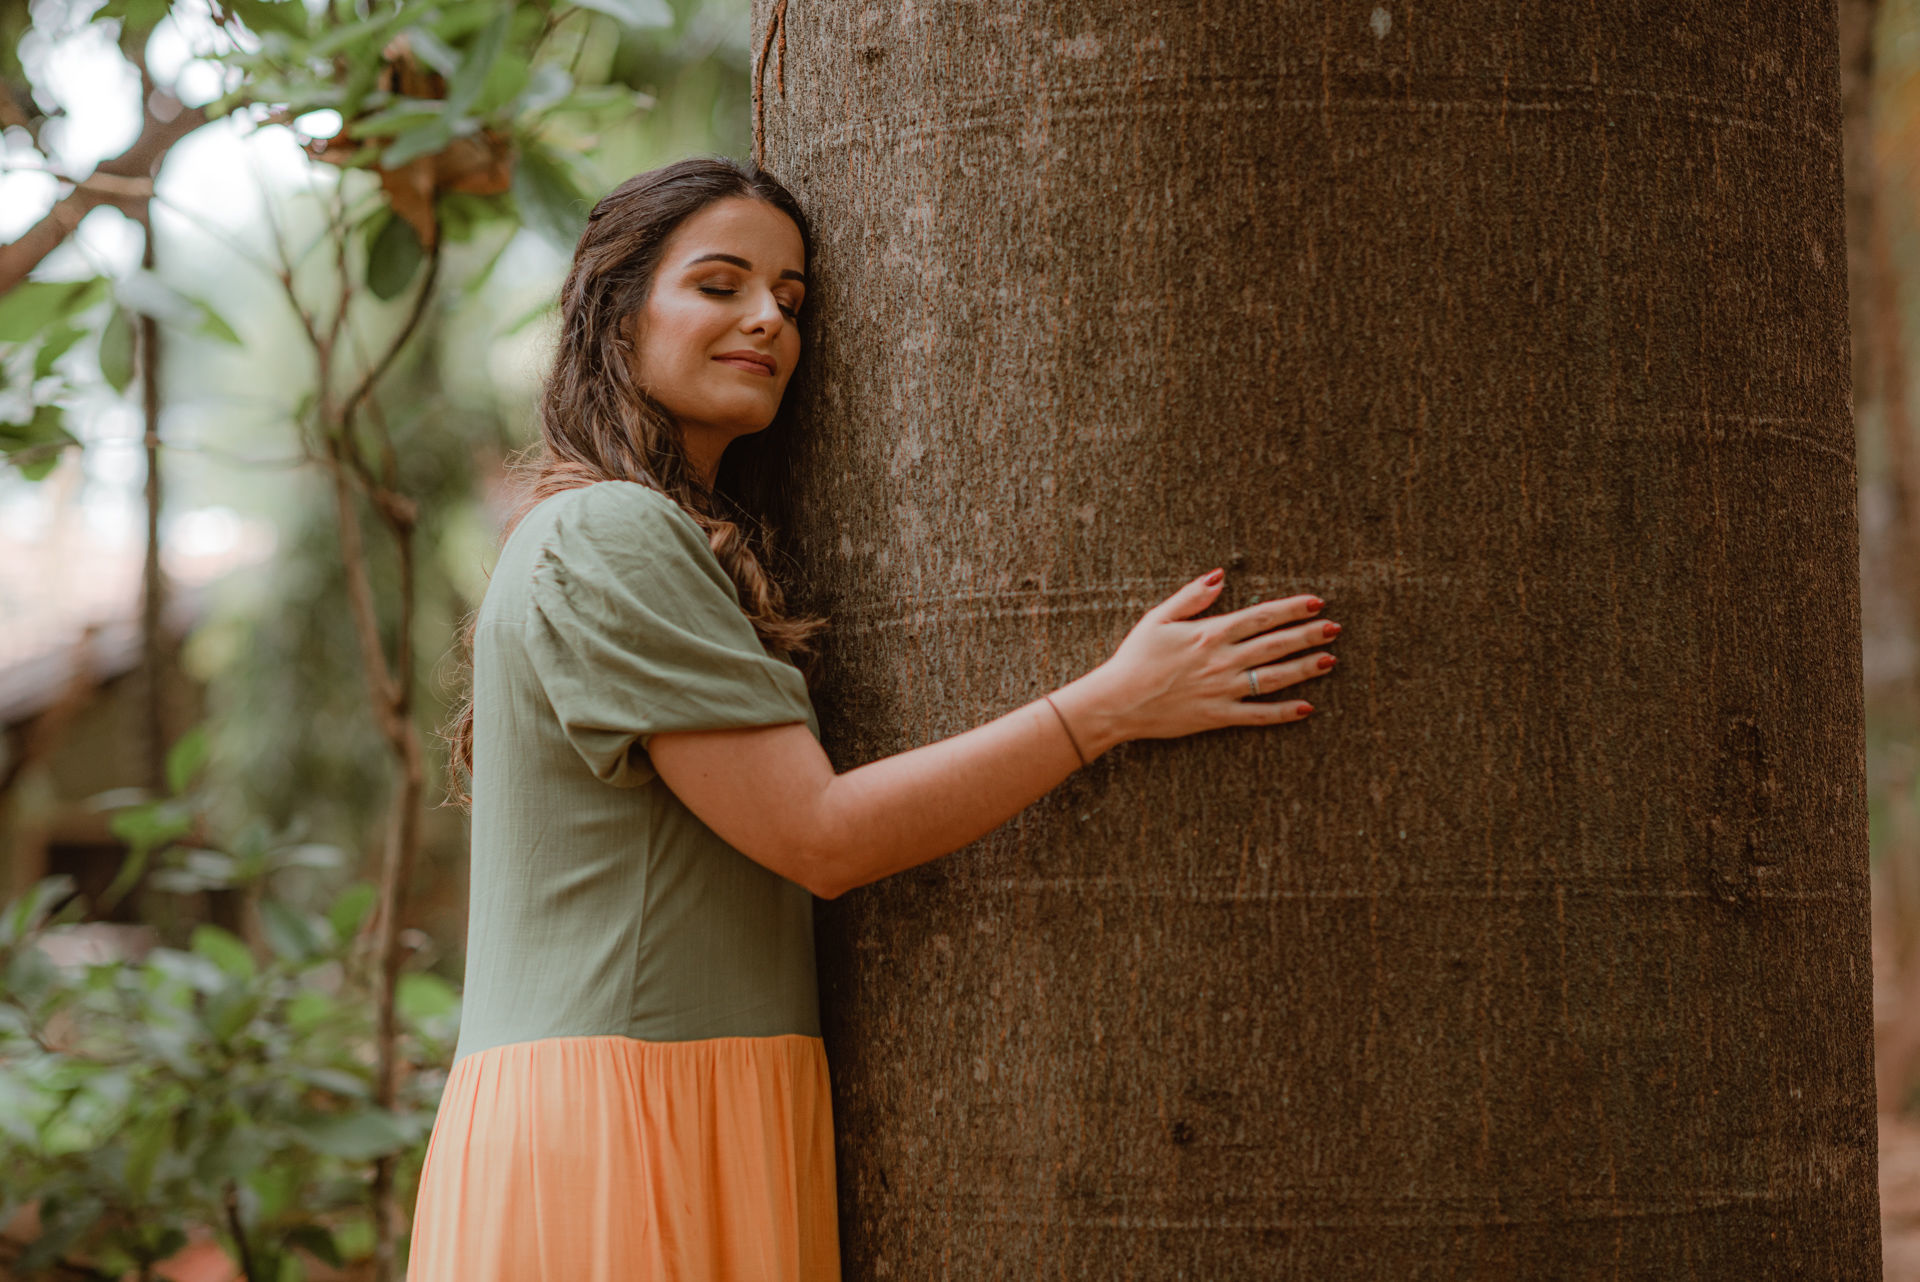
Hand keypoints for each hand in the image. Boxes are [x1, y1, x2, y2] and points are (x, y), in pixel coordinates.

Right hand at [1075, 569, 1337, 745]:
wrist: (1117, 702)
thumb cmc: (1134, 658)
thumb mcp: (1158, 618)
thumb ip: (1192, 596)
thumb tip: (1221, 576)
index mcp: (1210, 633)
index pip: (1261, 617)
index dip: (1291, 609)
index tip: (1316, 602)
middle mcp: (1222, 661)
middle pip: (1275, 645)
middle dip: (1308, 635)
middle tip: (1335, 628)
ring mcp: (1223, 690)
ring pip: (1273, 677)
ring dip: (1304, 668)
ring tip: (1330, 660)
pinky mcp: (1218, 716)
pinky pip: (1258, 715)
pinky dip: (1283, 713)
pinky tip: (1306, 707)